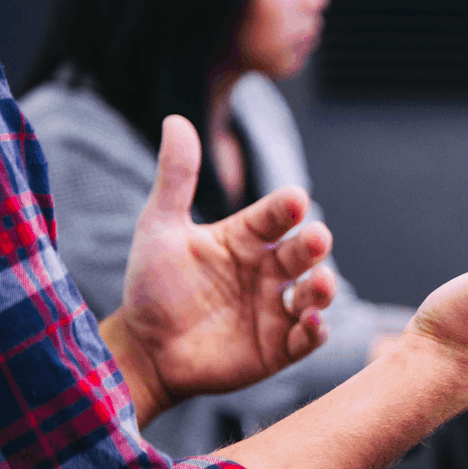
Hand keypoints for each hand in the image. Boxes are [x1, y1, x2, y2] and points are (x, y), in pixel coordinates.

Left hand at [100, 115, 336, 425]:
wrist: (143, 349)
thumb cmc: (153, 286)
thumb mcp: (159, 228)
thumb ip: (175, 178)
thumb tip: (176, 119)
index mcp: (246, 239)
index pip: (275, 216)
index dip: (286, 208)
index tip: (293, 199)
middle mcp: (268, 271)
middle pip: (303, 253)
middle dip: (314, 245)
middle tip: (316, 239)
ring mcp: (277, 309)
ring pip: (314, 294)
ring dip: (324, 288)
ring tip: (320, 284)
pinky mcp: (279, 347)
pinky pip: (307, 338)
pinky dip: (316, 331)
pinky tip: (312, 323)